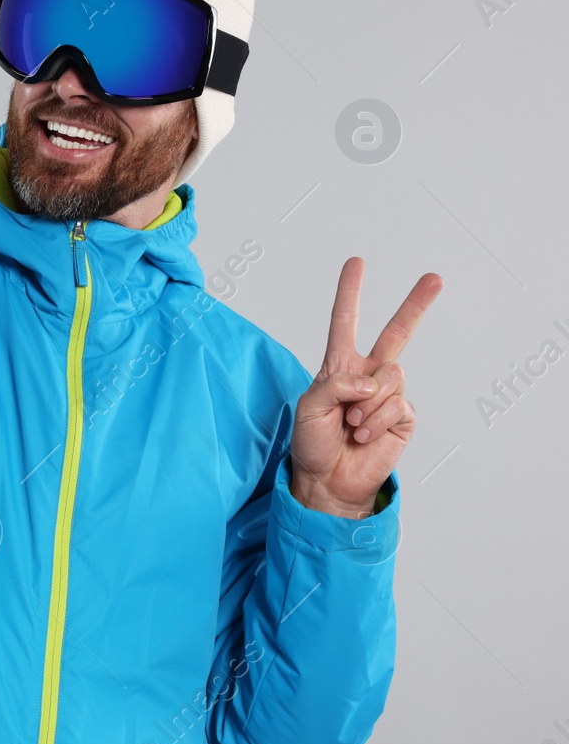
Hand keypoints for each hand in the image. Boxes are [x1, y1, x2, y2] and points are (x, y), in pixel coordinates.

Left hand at [290, 257, 442, 517]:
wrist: (327, 480)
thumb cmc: (312, 442)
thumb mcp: (308, 407)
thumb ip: (335, 385)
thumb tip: (370, 380)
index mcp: (339, 366)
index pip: (346, 323)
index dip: (350, 293)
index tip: (357, 263)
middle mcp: (367, 375)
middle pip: (396, 333)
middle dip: (416, 304)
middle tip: (435, 277)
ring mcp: (388, 395)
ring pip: (391, 375)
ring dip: (367, 404)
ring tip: (351, 425)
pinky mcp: (403, 417)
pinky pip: (397, 405)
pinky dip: (377, 422)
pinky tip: (365, 435)